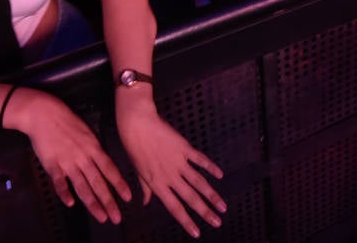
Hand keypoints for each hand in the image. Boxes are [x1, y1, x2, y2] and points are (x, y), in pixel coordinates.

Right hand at [16, 91, 132, 223]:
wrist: (43, 114)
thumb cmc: (65, 120)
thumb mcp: (86, 132)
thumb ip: (92, 149)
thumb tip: (100, 162)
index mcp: (93, 147)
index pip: (110, 169)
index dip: (119, 184)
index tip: (127, 197)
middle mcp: (83, 157)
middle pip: (99, 182)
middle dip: (109, 201)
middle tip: (116, 217)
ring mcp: (68, 161)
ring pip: (83, 186)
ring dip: (93, 203)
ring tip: (101, 216)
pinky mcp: (52, 164)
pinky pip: (60, 182)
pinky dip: (65, 193)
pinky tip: (70, 203)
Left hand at [117, 103, 225, 237]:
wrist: (137, 125)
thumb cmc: (134, 147)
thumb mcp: (138, 171)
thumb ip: (145, 188)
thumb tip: (145, 202)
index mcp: (157, 184)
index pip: (174, 208)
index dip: (186, 221)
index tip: (197, 232)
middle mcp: (170, 176)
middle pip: (191, 198)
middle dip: (205, 212)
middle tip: (217, 223)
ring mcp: (178, 162)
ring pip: (199, 183)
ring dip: (212, 195)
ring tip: (223, 206)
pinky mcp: (184, 148)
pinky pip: (200, 160)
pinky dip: (211, 168)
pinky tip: (220, 175)